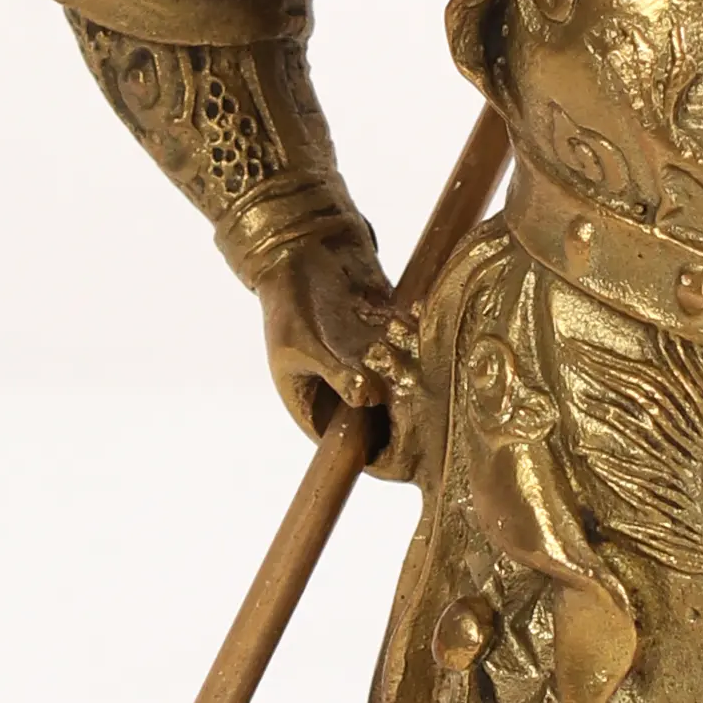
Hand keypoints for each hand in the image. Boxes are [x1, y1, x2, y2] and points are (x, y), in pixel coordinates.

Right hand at [256, 241, 395, 438]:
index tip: (400, 447)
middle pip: (381, 419)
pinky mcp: (388, 339)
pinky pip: (409, 351)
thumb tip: (366, 398)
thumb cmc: (287, 302)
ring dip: (408, 371)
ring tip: (399, 346)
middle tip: (408, 387)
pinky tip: (412, 321)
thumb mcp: (302, 342)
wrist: (301, 249)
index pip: (344, 444)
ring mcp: (369, 365)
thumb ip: (335, 372)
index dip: (372, 452)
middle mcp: (345, 390)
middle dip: (398, 407)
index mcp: (314, 404)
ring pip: (400, 385)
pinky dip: (415, 342)